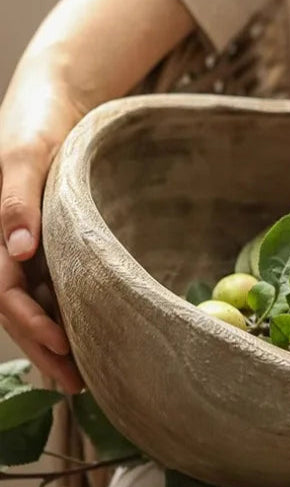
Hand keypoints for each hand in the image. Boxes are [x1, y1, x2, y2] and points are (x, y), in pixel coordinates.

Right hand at [0, 74, 83, 392]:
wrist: (54, 101)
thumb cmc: (37, 124)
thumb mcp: (27, 155)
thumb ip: (17, 200)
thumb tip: (16, 251)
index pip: (4, 292)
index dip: (32, 324)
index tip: (65, 347)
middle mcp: (3, 245)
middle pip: (16, 310)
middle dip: (44, 349)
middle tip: (79, 385)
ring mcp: (21, 246)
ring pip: (31, 306)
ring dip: (52, 342)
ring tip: (82, 377)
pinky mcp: (43, 243)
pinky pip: (48, 288)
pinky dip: (62, 316)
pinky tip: (85, 339)